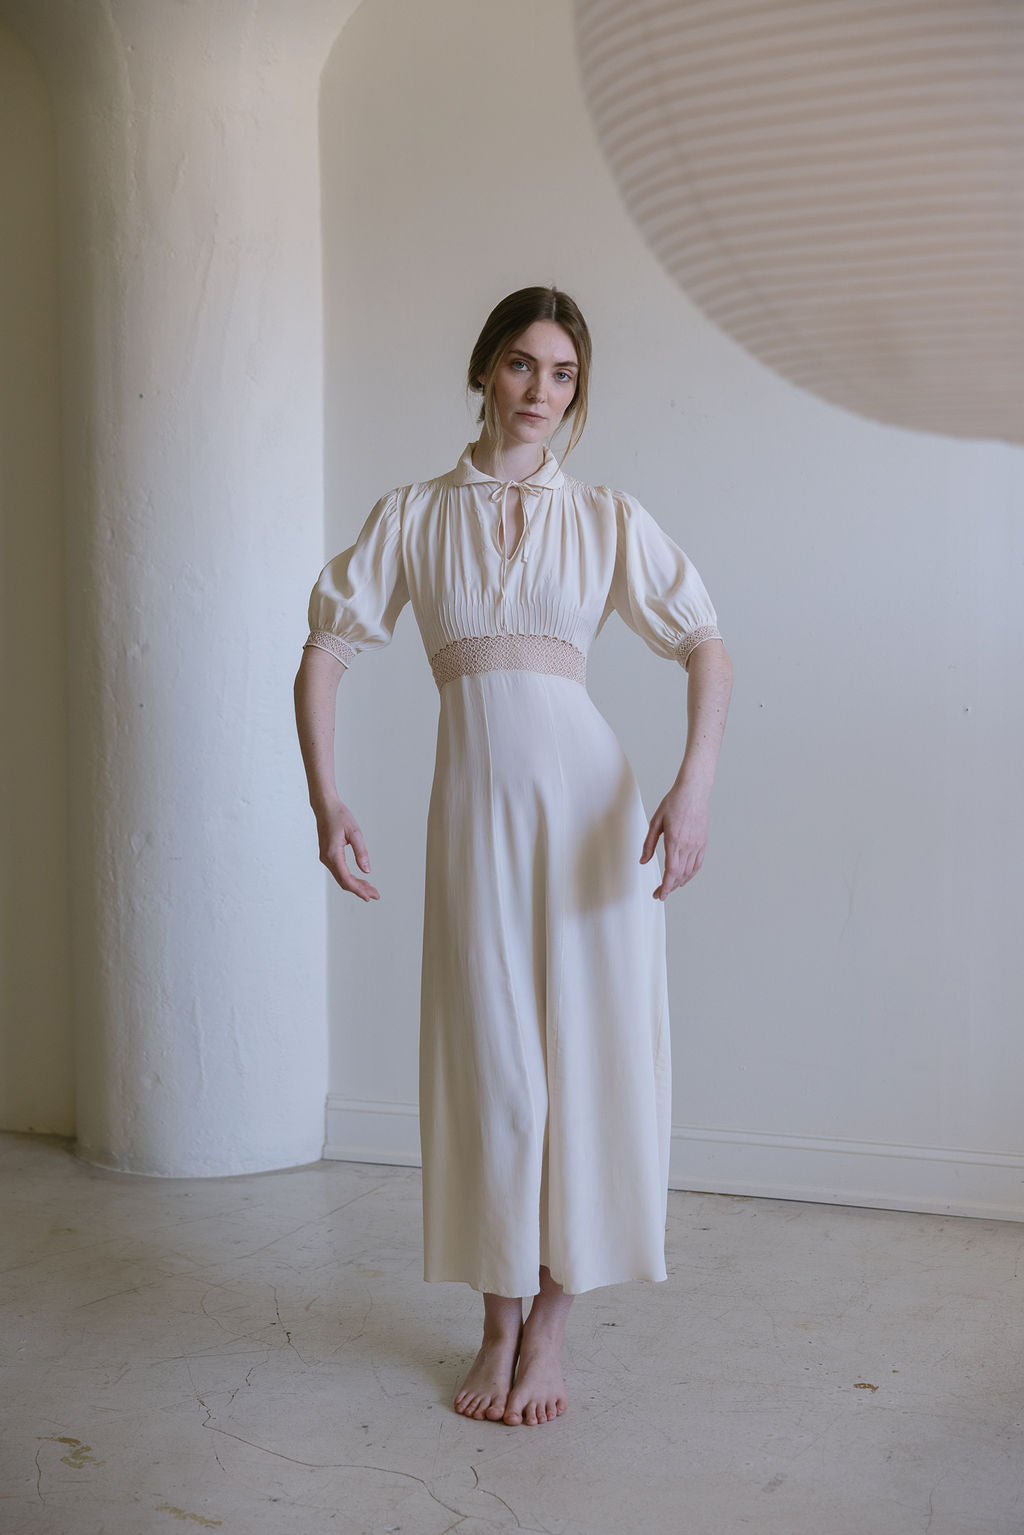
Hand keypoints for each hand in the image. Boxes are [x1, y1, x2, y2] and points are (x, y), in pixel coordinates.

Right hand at [315, 802, 379, 901]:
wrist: (325, 807)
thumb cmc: (339, 816)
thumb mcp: (354, 832)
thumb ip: (361, 852)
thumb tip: (367, 871)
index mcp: (332, 854)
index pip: (346, 879)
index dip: (358, 889)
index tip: (370, 896)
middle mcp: (327, 859)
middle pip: (344, 882)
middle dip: (360, 890)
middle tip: (375, 895)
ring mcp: (326, 858)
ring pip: (341, 878)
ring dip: (356, 885)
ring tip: (370, 889)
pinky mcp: (328, 855)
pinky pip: (339, 871)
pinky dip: (350, 878)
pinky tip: (360, 880)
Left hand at [640, 784, 708, 900]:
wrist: (693, 791)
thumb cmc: (673, 803)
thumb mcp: (655, 822)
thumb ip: (649, 844)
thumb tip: (643, 861)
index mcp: (675, 840)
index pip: (671, 871)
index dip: (665, 886)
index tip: (659, 895)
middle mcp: (688, 845)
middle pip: (680, 875)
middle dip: (669, 887)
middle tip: (659, 893)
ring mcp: (697, 844)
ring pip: (690, 871)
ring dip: (679, 882)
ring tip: (669, 887)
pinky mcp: (703, 842)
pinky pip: (698, 864)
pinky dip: (691, 874)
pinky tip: (684, 877)